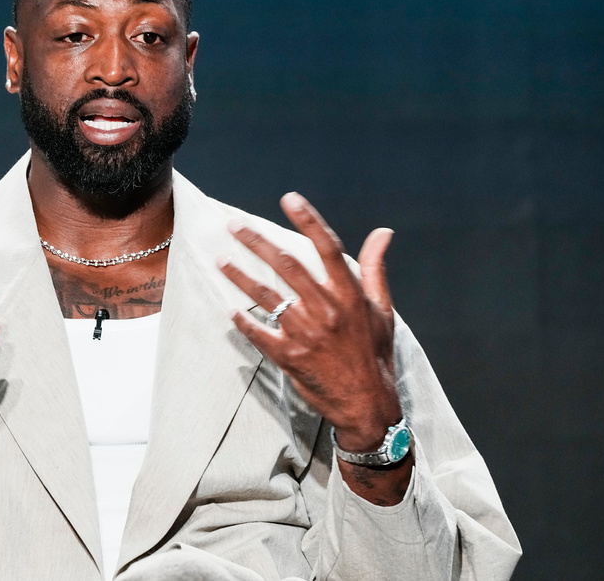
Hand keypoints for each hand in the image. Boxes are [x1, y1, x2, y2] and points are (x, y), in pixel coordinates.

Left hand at [218, 192, 398, 452]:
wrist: (367, 404)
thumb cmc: (374, 352)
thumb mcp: (381, 309)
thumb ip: (374, 268)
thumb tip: (382, 232)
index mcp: (350, 295)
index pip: (328, 248)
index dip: (309, 220)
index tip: (289, 199)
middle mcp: (328, 310)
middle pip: (288, 265)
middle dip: (258, 242)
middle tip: (233, 226)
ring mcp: (307, 334)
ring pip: (267, 297)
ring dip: (240, 276)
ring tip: (220, 260)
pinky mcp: (290, 356)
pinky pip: (259, 333)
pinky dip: (243, 321)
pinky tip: (228, 308)